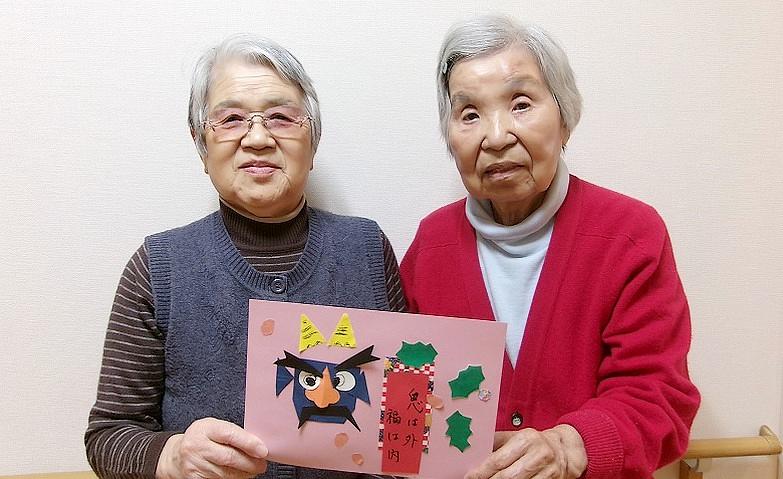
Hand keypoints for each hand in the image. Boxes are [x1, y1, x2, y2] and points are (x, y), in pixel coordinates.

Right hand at [156, 417, 267, 478]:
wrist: (177, 455)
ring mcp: (195, 464)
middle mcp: (197, 446)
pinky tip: (239, 475)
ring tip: (252, 470)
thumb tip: (258, 445)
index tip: (263, 450)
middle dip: (250, 463)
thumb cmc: (202, 438)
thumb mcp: (214, 427)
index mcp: (205, 428)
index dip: (249, 443)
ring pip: (226, 473)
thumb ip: (233, 433)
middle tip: (262, 464)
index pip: (230, 435)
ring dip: (243, 473)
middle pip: (229, 458)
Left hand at [465, 424, 586, 478]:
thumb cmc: (534, 443)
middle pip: (508, 476)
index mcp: (526, 439)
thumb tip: (474, 449)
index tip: (469, 476)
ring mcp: (548, 471)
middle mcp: (539, 455)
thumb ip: (496, 442)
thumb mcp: (516, 436)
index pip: (499, 459)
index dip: (482, 471)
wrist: (566, 450)